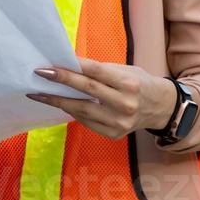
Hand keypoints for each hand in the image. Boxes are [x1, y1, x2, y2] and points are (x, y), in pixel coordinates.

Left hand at [26, 58, 177, 140]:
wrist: (160, 107)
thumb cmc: (137, 82)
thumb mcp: (123, 70)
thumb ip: (98, 70)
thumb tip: (66, 65)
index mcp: (128, 83)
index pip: (94, 72)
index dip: (70, 68)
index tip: (48, 65)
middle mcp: (125, 103)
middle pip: (86, 90)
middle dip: (60, 82)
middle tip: (39, 75)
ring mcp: (120, 122)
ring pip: (82, 110)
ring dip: (58, 101)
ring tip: (39, 94)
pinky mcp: (114, 134)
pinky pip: (86, 122)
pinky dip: (71, 112)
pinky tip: (59, 104)